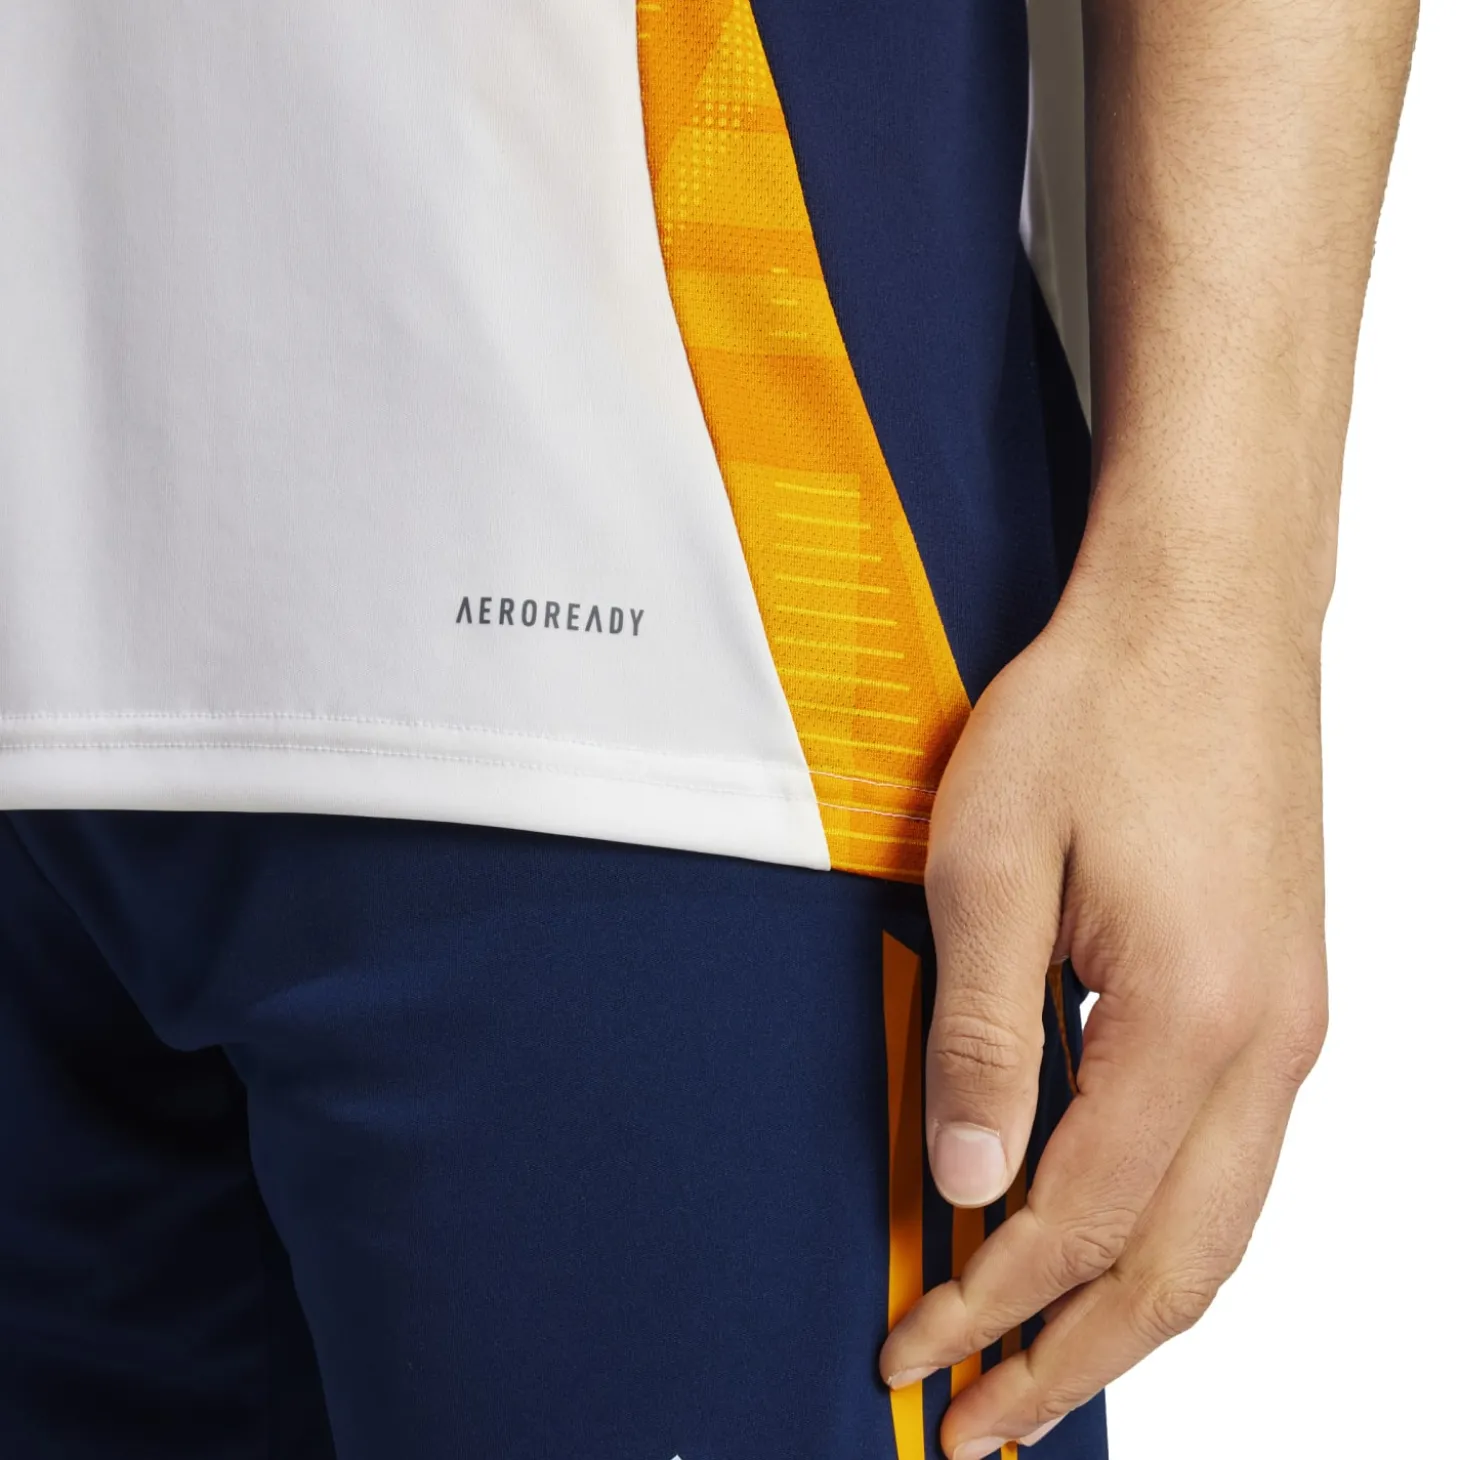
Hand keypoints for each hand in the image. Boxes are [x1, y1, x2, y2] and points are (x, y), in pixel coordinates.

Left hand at [878, 566, 1328, 1457]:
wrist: (1204, 612)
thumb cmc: (1100, 711)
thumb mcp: (991, 862)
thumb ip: (983, 1035)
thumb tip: (967, 1182)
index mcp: (1193, 1023)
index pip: (1073, 1224)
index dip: (986, 1309)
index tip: (915, 1352)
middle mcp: (1269, 1044)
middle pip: (1176, 1269)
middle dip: (1072, 1362)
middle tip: (986, 1425)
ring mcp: (1291, 1020)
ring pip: (1220, 1226)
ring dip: (1127, 1309)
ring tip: (1044, 1364)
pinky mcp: (1282, 989)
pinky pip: (1234, 1158)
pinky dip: (1165, 1229)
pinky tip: (1109, 1234)